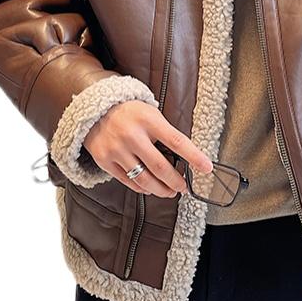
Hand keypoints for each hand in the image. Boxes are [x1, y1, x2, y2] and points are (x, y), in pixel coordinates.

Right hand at [82, 101, 212, 196]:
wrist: (94, 109)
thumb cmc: (129, 112)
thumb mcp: (150, 113)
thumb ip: (164, 133)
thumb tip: (183, 157)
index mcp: (148, 120)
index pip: (177, 141)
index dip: (194, 157)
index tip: (207, 168)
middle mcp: (132, 136)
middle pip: (160, 167)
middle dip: (176, 182)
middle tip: (184, 188)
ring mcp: (117, 150)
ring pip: (144, 179)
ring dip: (160, 190)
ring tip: (169, 192)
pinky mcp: (105, 161)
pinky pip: (128, 181)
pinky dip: (142, 188)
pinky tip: (149, 188)